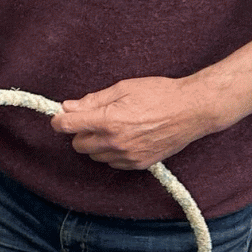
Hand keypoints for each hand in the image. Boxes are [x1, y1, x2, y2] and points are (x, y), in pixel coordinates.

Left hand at [52, 77, 212, 169]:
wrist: (193, 110)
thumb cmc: (160, 93)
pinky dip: (113, 153)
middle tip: (94, 119)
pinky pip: (113, 163)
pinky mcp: (139, 164)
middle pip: (79, 144)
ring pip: (95, 156)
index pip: (68, 126)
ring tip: (114, 127)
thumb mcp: (124, 88)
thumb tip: (68, 107)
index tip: (59, 118)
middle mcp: (116, 142)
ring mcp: (128, 155)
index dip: (59, 120)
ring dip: (97, 144)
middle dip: (81, 132)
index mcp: (109, 120)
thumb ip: (94, 100)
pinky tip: (126, 138)